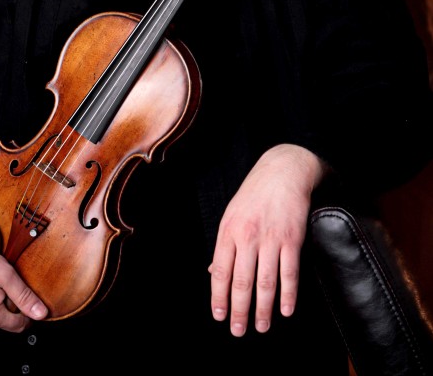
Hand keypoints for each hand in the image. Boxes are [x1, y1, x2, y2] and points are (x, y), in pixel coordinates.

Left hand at [208, 143, 328, 336]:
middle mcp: (247, 236)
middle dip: (239, 311)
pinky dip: (288, 295)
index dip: (219, 297)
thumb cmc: (254, 195)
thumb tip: (211, 274)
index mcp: (228, 230)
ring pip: (265, 282)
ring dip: (263, 309)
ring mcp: (271, 238)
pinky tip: (286, 310)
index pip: (220, 271)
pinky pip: (289, 273)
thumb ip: (224, 245)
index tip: (220, 317)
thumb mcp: (232, 215)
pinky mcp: (292, 239)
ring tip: (261, 327)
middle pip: (241, 282)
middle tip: (239, 331)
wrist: (283, 171)